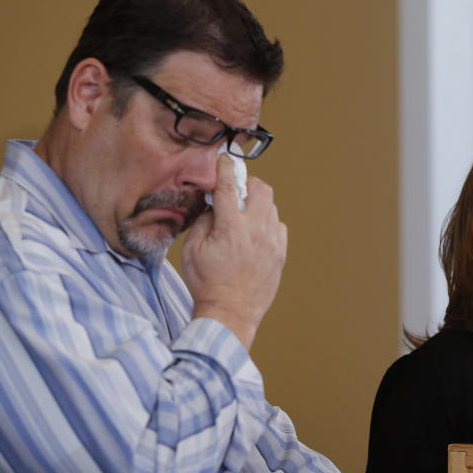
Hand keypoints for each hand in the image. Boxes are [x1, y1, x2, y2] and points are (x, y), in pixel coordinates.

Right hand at [181, 154, 287, 349]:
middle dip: (249, 184)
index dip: (226, 167)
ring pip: (272, 208)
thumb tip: (215, 204)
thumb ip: (204, 221)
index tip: (225, 158)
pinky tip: (256, 233)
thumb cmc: (207, 284)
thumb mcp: (192, 250)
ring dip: (258, 205)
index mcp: (230, 227)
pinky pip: (280, 227)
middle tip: (238, 191)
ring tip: (244, 217)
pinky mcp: (280, 255)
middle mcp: (255, 231)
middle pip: (262, 189)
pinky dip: (269, 224)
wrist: (230, 314)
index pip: (230, 185)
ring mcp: (271, 243)